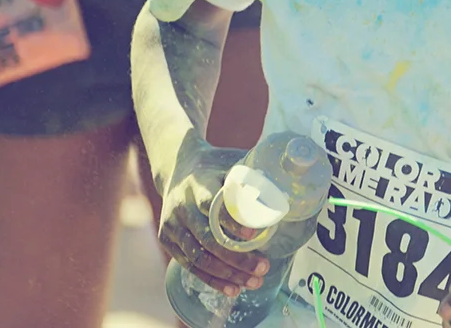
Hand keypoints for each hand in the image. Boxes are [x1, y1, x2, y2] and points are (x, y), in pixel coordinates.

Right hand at [158, 142, 270, 296]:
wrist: (176, 167)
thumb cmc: (212, 166)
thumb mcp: (229, 162)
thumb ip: (249, 178)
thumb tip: (283, 190)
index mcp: (198, 185)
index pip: (211, 206)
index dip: (231, 222)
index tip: (253, 234)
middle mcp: (181, 207)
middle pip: (207, 239)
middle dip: (236, 258)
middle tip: (262, 268)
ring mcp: (172, 226)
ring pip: (199, 257)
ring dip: (227, 274)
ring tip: (253, 283)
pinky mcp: (168, 241)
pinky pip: (190, 265)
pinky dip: (212, 279)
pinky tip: (232, 288)